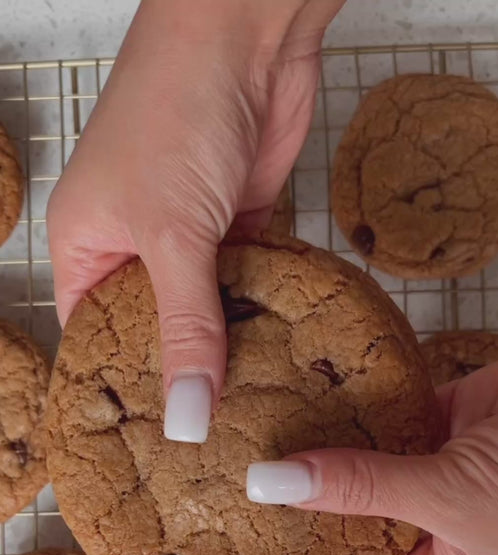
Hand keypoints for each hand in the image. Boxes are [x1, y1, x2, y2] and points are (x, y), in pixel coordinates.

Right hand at [47, 0, 342, 441]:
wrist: (246, 33)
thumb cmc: (174, 107)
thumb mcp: (170, 235)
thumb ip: (185, 327)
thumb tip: (186, 416)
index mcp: (87, 246)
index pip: (95, 336)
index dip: (122, 387)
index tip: (154, 443)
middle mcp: (134, 245)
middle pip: (156, 329)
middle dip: (184, 373)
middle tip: (215, 440)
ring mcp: (189, 235)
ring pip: (208, 310)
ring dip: (232, 345)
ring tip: (254, 411)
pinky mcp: (239, 224)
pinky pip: (249, 283)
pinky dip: (264, 309)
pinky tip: (282, 352)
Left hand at [247, 349, 497, 554]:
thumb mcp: (450, 498)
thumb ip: (363, 489)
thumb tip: (273, 486)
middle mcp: (428, 525)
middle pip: (348, 527)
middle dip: (298, 512)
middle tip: (228, 496)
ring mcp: (430, 468)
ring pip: (359, 467)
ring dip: (316, 455)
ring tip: (247, 445)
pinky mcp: (434, 416)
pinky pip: (378, 416)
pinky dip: (345, 409)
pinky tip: (298, 399)